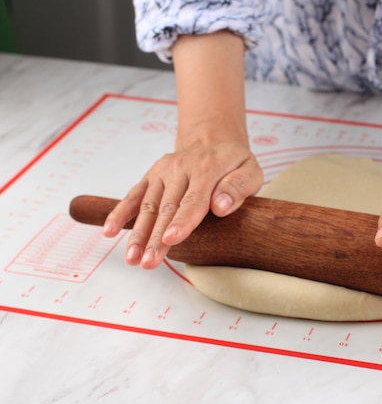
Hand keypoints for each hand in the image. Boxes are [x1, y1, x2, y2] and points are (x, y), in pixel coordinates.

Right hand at [103, 140, 262, 268]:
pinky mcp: (151, 176)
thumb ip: (238, 187)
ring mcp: (162, 172)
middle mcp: (180, 168)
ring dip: (138, 233)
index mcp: (207, 168)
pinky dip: (120, 213)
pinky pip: (134, 195)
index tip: (172, 239)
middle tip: (149, 262)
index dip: (182, 222)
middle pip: (167, 207)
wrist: (213, 141)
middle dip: (156, 237)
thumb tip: (220, 206)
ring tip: (132, 258)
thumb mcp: (251, 170)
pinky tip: (110, 231)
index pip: (194, 200)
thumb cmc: (234, 164)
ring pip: (148, 205)